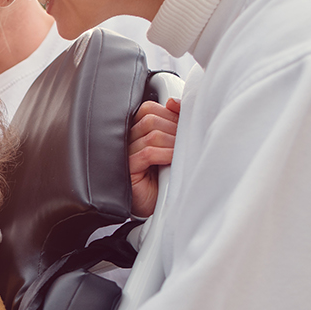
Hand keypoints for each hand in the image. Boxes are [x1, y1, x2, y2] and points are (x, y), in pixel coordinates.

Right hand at [129, 97, 179, 216]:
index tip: (183, 124)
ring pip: (151, 134)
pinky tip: (173, 160)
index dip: (169, 113)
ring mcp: (125, 154)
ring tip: (181, 152)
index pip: (149, 109)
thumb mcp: (172, 145)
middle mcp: (128, 140)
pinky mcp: (128, 169)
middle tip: (185, 140)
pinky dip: (165, 153)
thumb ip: (173, 122)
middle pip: (150, 118)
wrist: (156, 208)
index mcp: (136, 130)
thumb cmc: (164, 178)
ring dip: (172, 142)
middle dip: (173, 127)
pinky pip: (148, 153)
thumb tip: (174, 102)